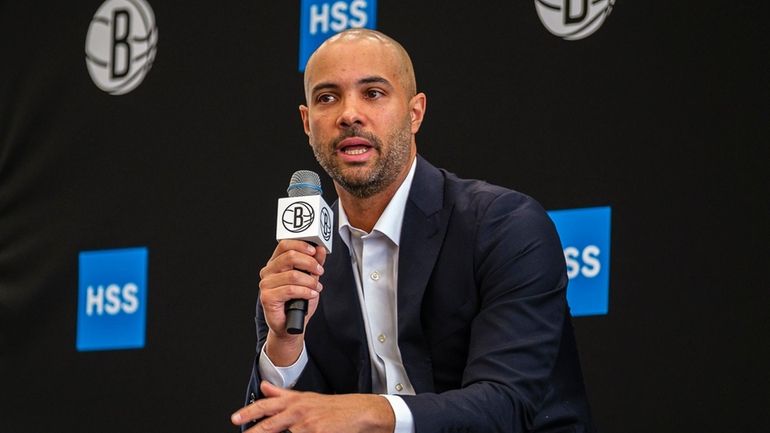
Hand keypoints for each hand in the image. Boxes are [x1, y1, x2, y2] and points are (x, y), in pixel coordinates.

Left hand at [231, 381, 394, 432]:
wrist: (359, 412)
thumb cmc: (334, 407)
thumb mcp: (306, 397)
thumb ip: (282, 394)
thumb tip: (264, 387)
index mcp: (294, 401)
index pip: (266, 405)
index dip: (249, 412)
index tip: (236, 418)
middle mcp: (298, 411)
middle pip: (270, 423)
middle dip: (254, 431)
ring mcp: (307, 423)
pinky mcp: (317, 432)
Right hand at [259, 240, 326, 364]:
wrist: (290, 325)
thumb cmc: (298, 302)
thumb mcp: (310, 279)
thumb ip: (314, 263)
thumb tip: (320, 249)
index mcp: (276, 263)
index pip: (285, 245)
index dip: (301, 245)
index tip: (314, 251)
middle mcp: (268, 271)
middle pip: (290, 256)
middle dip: (310, 263)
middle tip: (319, 271)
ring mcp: (266, 284)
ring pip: (293, 275)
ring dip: (310, 281)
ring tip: (316, 288)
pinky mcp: (267, 297)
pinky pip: (290, 289)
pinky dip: (305, 291)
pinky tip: (310, 294)